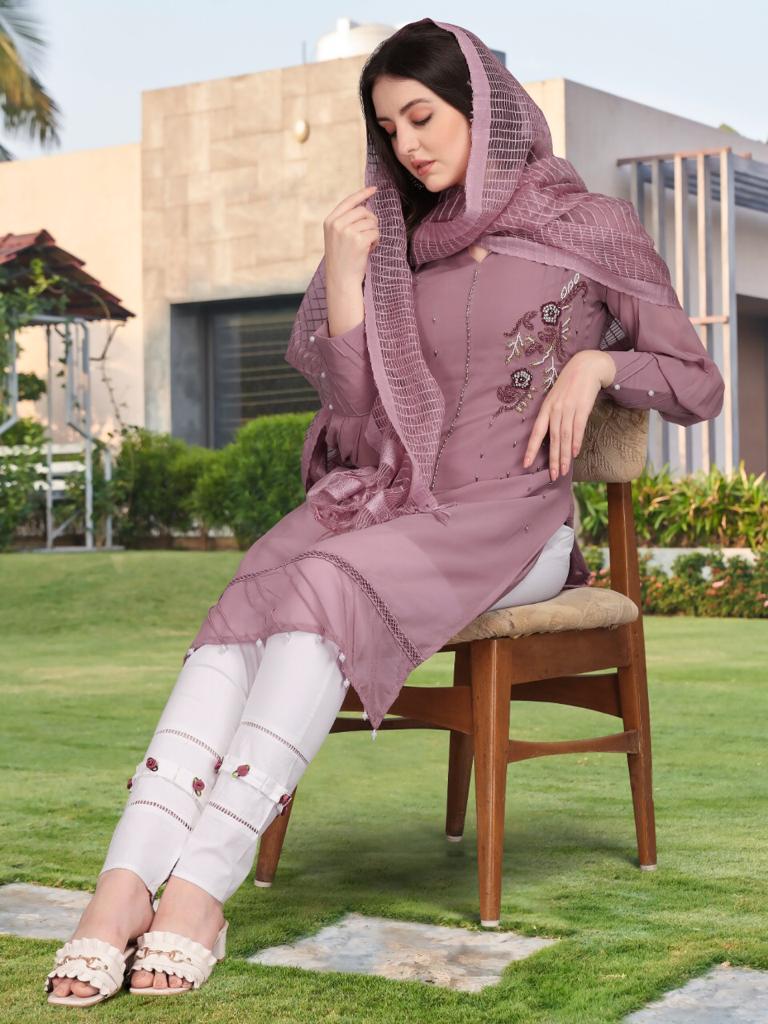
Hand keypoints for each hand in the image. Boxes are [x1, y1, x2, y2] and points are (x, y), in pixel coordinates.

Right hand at [323, 185, 379, 288]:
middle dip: (371, 221)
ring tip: (366, 246)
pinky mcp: (359, 240)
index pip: (349, 201)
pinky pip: (376, 232)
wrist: (341, 280)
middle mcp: (337, 224)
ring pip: (371, 222)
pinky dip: (376, 241)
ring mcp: (347, 232)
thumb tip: (366, 206)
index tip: (374, 189)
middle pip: (364, 211)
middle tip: (369, 235)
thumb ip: (346, 221)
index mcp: (330, 221)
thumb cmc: (342, 260)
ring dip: (373, 233)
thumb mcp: (337, 237)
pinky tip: (369, 250)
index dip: (362, 194)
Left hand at [522, 350, 616, 480]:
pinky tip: (574, 453)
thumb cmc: (570, 385)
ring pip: (565, 436)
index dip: (530, 449)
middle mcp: (555, 409)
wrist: (587, 366)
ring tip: (563, 471)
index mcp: (546, 408)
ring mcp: (568, 408)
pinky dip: (576, 442)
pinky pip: (578, 428)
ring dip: (564, 456)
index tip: (525, 464)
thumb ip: (552, 415)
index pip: (536, 432)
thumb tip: (551, 436)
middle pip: (552, 438)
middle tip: (553, 476)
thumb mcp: (556, 398)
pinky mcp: (582, 407)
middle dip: (552, 459)